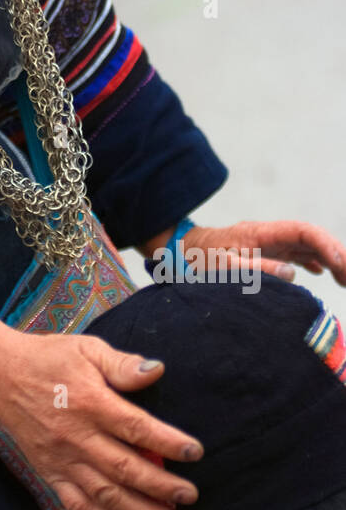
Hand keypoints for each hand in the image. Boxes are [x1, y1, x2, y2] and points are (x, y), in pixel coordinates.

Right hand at [0, 330, 202, 509]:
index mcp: (90, 402)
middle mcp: (77, 436)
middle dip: (162, 487)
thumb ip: (121, 363)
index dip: (168, 443)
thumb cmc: (48, 360)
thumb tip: (157, 370)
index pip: (136, 427)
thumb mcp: (86, 349)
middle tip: (189, 496)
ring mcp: (61, 460)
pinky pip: (78, 504)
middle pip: (125, 469)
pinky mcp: (49, 474)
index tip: (194, 452)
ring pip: (105, 494)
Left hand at [181, 221, 345, 286]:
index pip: (302, 231)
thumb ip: (258, 269)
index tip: (340, 264)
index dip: (325, 244)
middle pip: (310, 236)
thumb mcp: (225, 268)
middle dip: (335, 252)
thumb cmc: (198, 260)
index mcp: (260, 232)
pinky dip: (313, 260)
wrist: (180, 253)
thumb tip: (293, 273)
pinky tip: (324, 272)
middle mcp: (267, 234)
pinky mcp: (263, 252)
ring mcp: (267, 242)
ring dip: (328, 258)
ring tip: (345, 279)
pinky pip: (294, 252)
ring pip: (306, 245)